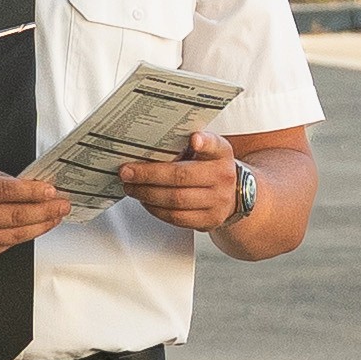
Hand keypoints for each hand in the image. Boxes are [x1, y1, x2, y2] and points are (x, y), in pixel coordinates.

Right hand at [0, 160, 76, 262]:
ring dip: (40, 226)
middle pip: (16, 216)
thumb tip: (26, 184)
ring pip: (14, 236)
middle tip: (64, 205)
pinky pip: (3, 246)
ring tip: (55, 218)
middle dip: (46, 211)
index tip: (52, 190)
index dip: (33, 192)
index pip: (6, 191)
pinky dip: (21, 237)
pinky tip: (34, 228)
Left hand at [113, 136, 240, 235]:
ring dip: (147, 194)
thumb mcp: (207, 150)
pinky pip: (177, 217)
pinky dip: (156, 210)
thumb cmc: (210, 168)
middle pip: (182, 176)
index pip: (214, 145)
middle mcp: (223, 176)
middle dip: (149, 175)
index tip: (193, 139)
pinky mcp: (209, 220)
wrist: (233, 195)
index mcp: (221, 153)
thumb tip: (149, 144)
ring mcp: (218, 201)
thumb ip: (186, 145)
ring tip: (131, 187)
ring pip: (176, 200)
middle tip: (127, 172)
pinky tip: (146, 201)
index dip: (204, 142)